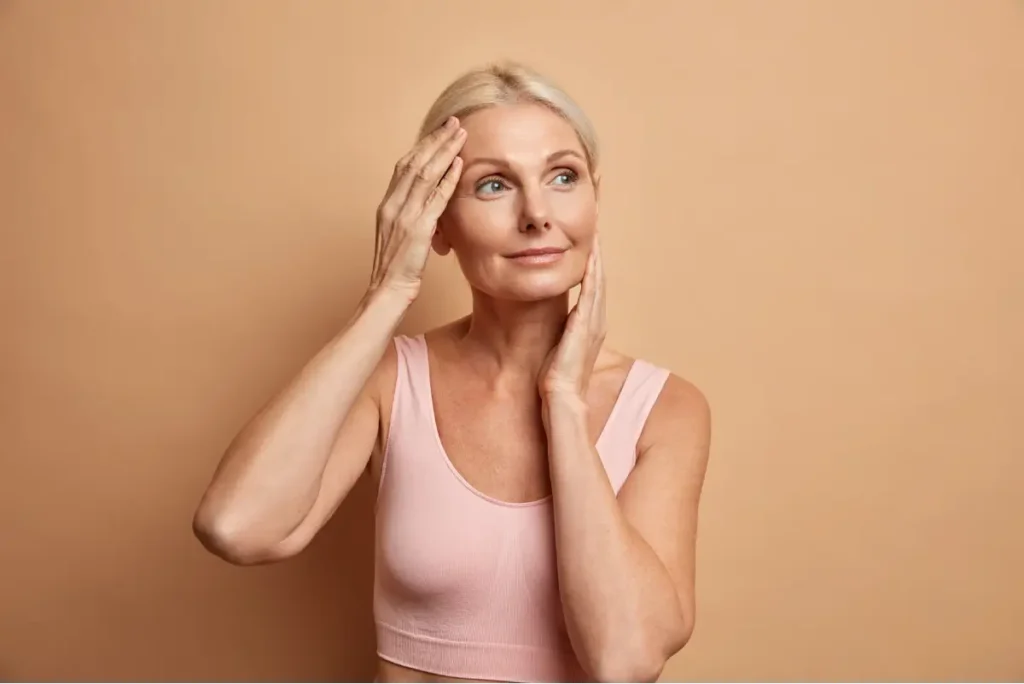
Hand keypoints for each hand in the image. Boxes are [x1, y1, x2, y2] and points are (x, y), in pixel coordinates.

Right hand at [369, 117, 466, 300]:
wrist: (386, 291)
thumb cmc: (396, 269)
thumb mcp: (401, 237)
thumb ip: (411, 216)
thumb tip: (427, 204)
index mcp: (387, 205)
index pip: (405, 166)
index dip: (423, 146)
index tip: (439, 132)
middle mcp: (392, 205)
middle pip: (414, 162)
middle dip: (435, 139)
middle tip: (453, 122)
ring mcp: (403, 216)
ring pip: (424, 174)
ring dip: (444, 151)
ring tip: (460, 134)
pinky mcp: (416, 230)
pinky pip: (434, 199)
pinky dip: (447, 179)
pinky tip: (458, 165)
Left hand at [539, 238, 606, 399]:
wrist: (561, 398)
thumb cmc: (555, 377)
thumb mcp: (558, 346)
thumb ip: (560, 330)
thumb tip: (551, 320)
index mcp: (591, 323)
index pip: (593, 284)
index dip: (592, 260)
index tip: (588, 239)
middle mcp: (597, 320)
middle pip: (600, 276)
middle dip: (598, 249)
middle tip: (596, 223)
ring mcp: (594, 322)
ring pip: (598, 280)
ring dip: (597, 255)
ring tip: (596, 230)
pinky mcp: (585, 326)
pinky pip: (591, 294)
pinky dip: (592, 274)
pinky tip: (589, 257)